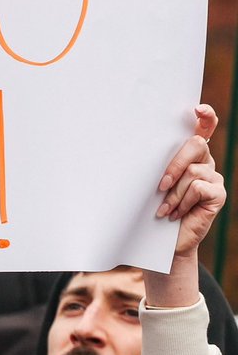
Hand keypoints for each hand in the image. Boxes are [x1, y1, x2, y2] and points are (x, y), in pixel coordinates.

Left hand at [156, 105, 225, 259]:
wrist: (164, 244)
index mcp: (191, 157)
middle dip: (174, 165)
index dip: (205, 117)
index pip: (204, 129)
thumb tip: (137, 150)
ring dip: (173, 194)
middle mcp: (205, 163)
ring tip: (164, 210)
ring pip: (193, 172)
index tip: (197, 109)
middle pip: (196, 145)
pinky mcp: (217, 194)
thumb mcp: (153, 187)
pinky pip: (198, 188)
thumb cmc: (155, 212)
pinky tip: (175, 215)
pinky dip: (182, 203)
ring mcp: (214, 178)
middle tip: (160, 186)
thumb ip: (156, 168)